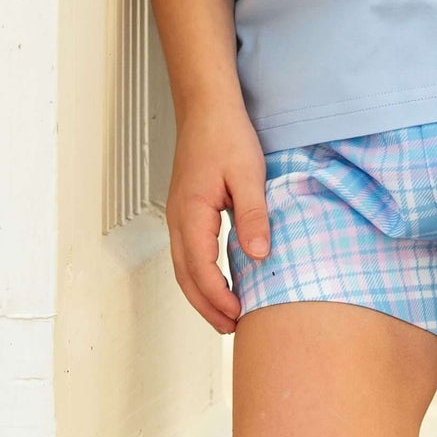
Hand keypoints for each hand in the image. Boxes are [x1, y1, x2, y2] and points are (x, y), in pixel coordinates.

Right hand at [165, 102, 271, 332]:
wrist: (206, 106)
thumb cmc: (225, 134)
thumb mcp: (248, 173)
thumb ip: (253, 215)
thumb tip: (258, 255)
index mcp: (191, 212)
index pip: (200, 268)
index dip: (218, 297)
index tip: (239, 314)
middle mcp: (178, 218)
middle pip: (185, 276)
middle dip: (206, 307)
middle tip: (231, 329)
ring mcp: (178, 215)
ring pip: (183, 267)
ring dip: (202, 294)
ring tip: (225, 316)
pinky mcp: (185, 210)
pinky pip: (188, 253)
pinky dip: (200, 275)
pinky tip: (220, 280)